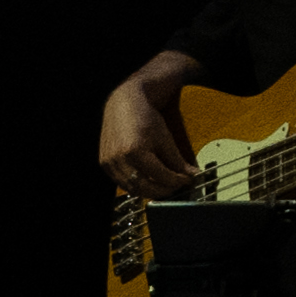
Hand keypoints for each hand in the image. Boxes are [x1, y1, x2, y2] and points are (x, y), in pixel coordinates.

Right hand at [98, 78, 199, 200]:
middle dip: (163, 191)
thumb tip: (191, 175)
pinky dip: (136, 186)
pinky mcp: (104, 165)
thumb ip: (177, 160)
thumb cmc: (144, 118)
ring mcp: (109, 163)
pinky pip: (121, 183)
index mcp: (136, 151)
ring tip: (164, 186)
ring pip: (131, 188)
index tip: (187, 181)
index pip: (159, 175)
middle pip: (144, 187)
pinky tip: (148, 182)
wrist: (123, 105)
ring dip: (150, 191)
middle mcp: (119, 160)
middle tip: (176, 187)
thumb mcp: (165, 138)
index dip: (175, 181)